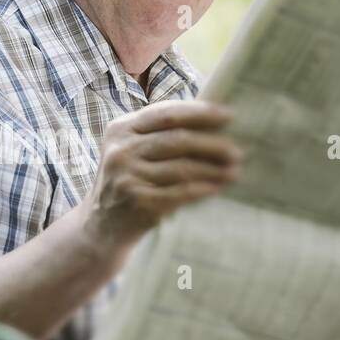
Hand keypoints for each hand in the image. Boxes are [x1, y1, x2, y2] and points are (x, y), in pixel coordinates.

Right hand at [82, 99, 242, 253]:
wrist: (101, 227)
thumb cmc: (127, 182)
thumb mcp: (131, 151)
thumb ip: (159, 133)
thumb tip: (212, 119)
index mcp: (120, 129)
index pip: (166, 114)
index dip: (200, 113)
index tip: (229, 116)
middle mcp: (121, 151)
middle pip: (177, 140)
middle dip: (213, 144)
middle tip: (238, 151)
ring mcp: (127, 177)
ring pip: (182, 168)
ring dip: (213, 170)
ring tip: (235, 171)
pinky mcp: (138, 202)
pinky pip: (180, 192)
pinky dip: (202, 189)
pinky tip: (216, 188)